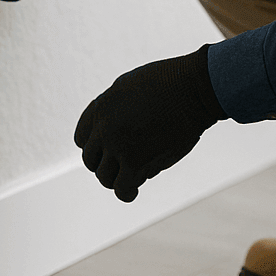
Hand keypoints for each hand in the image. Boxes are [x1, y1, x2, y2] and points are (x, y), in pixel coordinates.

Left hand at [74, 45, 225, 201]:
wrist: (193, 89)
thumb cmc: (172, 82)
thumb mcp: (132, 86)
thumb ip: (117, 107)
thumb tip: (115, 124)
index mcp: (102, 107)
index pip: (81, 137)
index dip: (95, 146)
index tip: (107, 151)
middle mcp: (104, 127)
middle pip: (91, 159)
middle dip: (105, 163)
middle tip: (122, 165)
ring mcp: (118, 146)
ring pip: (104, 177)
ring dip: (117, 178)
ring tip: (131, 178)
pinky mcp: (135, 163)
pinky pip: (122, 188)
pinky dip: (127, 192)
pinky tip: (133, 191)